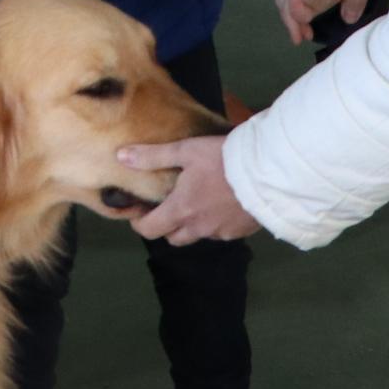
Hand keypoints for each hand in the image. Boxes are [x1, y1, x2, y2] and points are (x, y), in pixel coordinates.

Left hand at [118, 135, 259, 245]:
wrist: (267, 171)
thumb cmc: (223, 159)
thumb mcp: (185, 150)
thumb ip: (152, 156)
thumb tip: (121, 156)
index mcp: (181, 210)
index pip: (150, 230)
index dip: (140, 224)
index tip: (139, 214)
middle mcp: (198, 227)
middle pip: (173, 238)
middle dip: (166, 226)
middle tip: (167, 207)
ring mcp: (221, 232)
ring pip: (198, 235)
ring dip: (192, 224)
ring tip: (198, 203)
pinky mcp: (240, 232)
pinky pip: (221, 232)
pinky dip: (216, 222)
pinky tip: (222, 204)